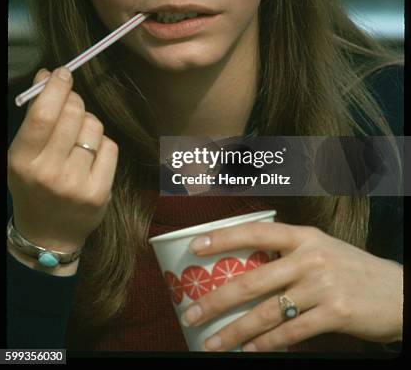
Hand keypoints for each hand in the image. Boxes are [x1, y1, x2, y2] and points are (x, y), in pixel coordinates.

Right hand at [8, 67, 118, 251]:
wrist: (49, 235)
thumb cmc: (35, 185)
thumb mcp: (22, 155)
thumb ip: (35, 116)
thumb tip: (48, 75)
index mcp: (22, 161)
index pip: (43, 114)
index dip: (56, 87)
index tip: (62, 73)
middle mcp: (48, 173)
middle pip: (74, 114)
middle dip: (74, 100)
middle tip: (71, 103)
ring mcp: (76, 184)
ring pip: (95, 126)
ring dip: (88, 123)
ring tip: (78, 139)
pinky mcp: (99, 191)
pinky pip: (109, 146)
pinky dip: (102, 144)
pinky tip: (90, 157)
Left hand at [181, 222, 402, 351]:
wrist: (397, 291)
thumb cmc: (352, 270)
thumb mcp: (322, 250)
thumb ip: (289, 255)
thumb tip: (246, 270)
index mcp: (304, 236)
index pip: (256, 232)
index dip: (222, 237)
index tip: (194, 247)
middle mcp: (310, 256)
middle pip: (252, 278)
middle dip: (216, 299)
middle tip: (191, 313)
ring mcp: (322, 284)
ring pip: (266, 311)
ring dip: (234, 331)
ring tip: (212, 343)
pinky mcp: (335, 312)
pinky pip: (291, 332)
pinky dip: (266, 344)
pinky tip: (249, 350)